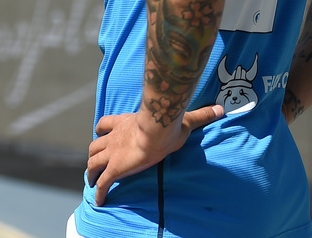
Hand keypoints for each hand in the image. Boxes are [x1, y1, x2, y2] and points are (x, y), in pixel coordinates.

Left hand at [86, 104, 223, 205]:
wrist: (157, 131)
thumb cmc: (169, 124)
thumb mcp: (184, 119)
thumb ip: (200, 115)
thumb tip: (220, 109)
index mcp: (125, 123)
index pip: (105, 123)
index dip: (102, 129)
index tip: (100, 134)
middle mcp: (114, 137)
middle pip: (94, 144)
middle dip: (93, 153)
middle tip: (94, 162)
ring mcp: (113, 153)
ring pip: (93, 162)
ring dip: (91, 171)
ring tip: (92, 181)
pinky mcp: (115, 168)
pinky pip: (102, 183)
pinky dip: (99, 192)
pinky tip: (99, 201)